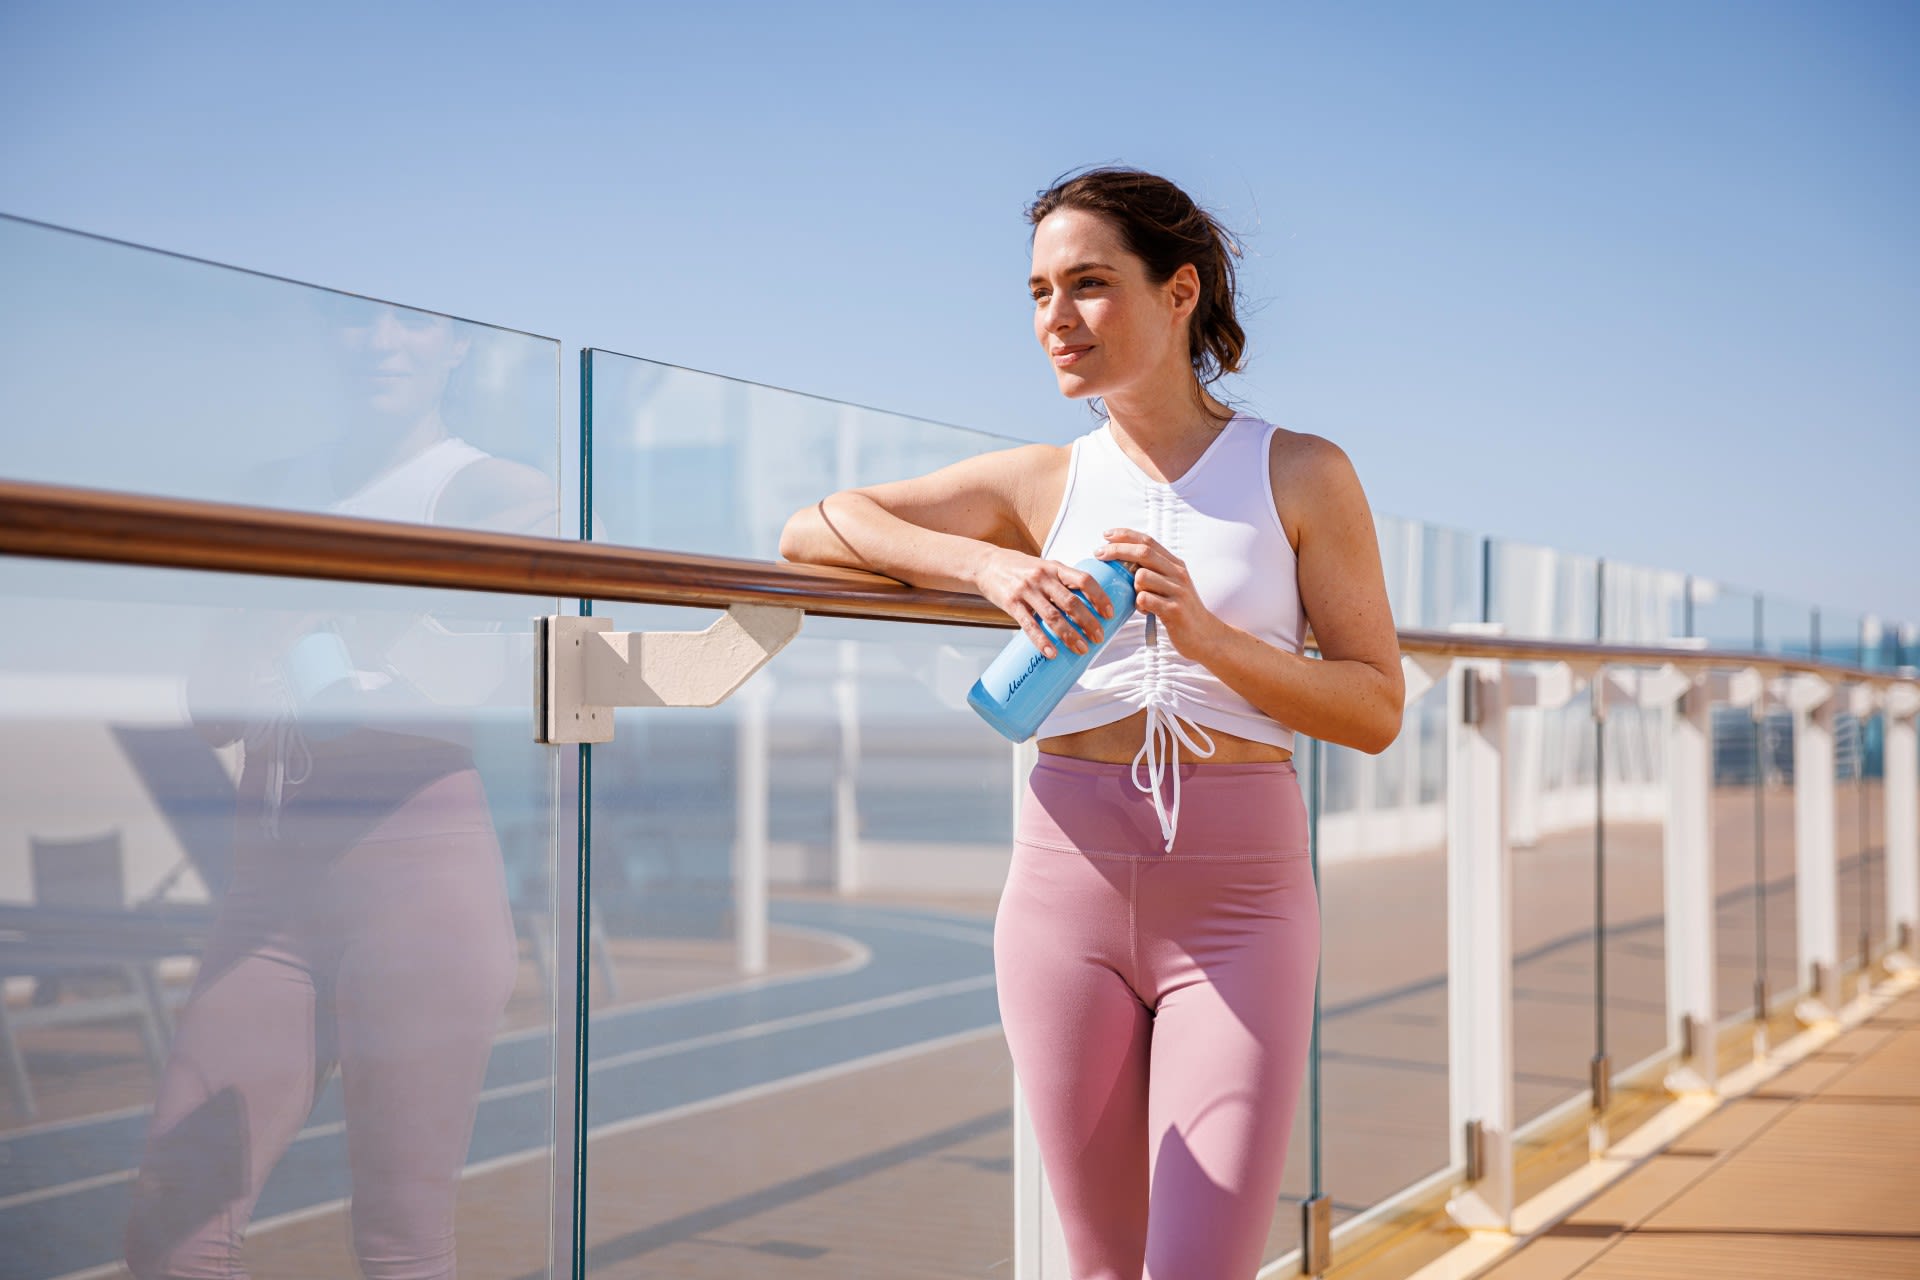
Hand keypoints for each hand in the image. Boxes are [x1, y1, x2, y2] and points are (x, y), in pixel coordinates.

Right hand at [973, 547, 1114, 659]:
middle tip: (1099, 637)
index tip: (1109, 613)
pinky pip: (1029, 625)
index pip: (1084, 580)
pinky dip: (1042, 640)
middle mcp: (1042, 577)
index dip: (1099, 597)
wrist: (986, 564)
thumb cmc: (1020, 568)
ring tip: (1081, 649)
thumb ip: (1062, 582)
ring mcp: (1026, 591)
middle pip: (1071, 602)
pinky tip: (1051, 652)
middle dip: (1088, 622)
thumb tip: (1088, 603)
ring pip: (1053, 616)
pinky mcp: (1012, 604)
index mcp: (1055, 567)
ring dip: (1069, 635)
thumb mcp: (1044, 567)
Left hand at [1097, 528, 1222, 659]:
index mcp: (1176, 565)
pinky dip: (1139, 604)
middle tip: (1098, 554)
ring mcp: (1178, 591)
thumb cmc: (1180, 610)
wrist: (1204, 635)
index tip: (1106, 535)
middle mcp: (1178, 573)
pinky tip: (1144, 610)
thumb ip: (1153, 572)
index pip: (1148, 541)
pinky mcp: (1174, 610)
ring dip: (1132, 586)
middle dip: (1117, 550)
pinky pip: (1145, 599)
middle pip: (1143, 552)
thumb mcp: (1171, 585)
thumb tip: (1122, 561)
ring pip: (1141, 576)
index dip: (1125, 535)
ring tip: (1139, 598)